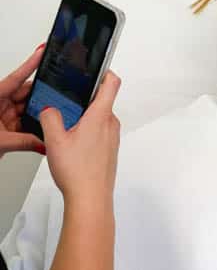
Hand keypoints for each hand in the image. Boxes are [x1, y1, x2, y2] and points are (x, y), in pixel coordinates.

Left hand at [0, 45, 45, 157]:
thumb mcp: (0, 142)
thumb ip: (25, 141)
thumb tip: (44, 141)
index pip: (16, 78)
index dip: (31, 63)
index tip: (42, 50)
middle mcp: (0, 103)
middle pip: (26, 93)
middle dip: (41, 96)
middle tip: (56, 99)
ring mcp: (4, 113)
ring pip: (28, 107)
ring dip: (39, 112)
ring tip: (50, 117)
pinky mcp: (7, 125)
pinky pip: (25, 119)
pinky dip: (34, 123)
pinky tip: (42, 127)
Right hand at [40, 71, 120, 204]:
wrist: (91, 199)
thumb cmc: (78, 172)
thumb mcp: (54, 140)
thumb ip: (50, 118)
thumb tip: (50, 109)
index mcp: (101, 115)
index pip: (112, 83)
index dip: (105, 72)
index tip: (95, 69)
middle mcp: (111, 124)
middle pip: (102, 101)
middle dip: (85, 100)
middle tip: (67, 106)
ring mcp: (113, 137)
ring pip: (100, 118)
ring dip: (85, 119)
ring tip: (67, 130)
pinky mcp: (110, 150)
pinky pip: (100, 133)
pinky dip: (88, 133)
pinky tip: (74, 147)